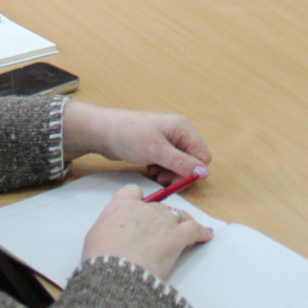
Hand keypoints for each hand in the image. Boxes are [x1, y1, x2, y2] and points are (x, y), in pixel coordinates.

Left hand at [62, 102, 211, 184]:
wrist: (102, 132)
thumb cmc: (129, 136)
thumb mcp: (157, 151)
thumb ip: (182, 163)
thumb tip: (205, 173)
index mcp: (182, 128)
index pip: (202, 155)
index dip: (193, 170)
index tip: (177, 179)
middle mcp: (178, 132)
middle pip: (191, 160)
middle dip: (179, 172)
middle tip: (162, 178)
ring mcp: (167, 139)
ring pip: (179, 164)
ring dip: (169, 172)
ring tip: (153, 172)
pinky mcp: (156, 147)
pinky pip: (168, 163)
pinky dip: (161, 169)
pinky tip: (149, 168)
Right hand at [81, 184, 212, 279]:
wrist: (117, 270)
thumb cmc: (102, 256)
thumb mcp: (96, 235)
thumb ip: (108, 226)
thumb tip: (112, 232)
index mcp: (121, 205)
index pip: (132, 191)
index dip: (137, 200)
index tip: (140, 208)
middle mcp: (144, 208)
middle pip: (158, 206)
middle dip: (160, 217)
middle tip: (160, 232)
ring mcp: (163, 221)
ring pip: (179, 215)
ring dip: (183, 221)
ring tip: (188, 228)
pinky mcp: (177, 236)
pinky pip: (194, 230)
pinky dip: (201, 232)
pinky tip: (205, 235)